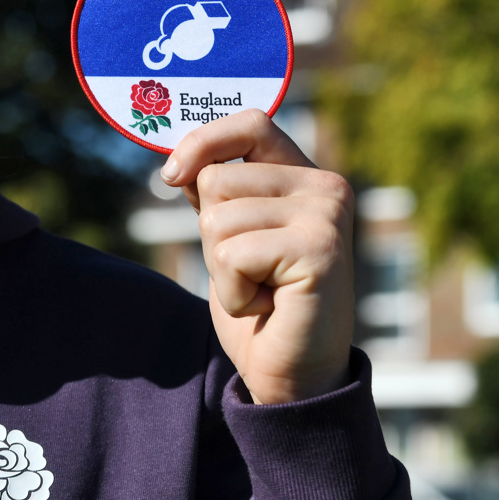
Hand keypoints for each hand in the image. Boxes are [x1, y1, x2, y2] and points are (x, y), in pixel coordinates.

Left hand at [162, 110, 354, 404]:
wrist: (294, 376)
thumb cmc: (263, 306)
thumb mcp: (233, 238)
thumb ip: (218, 196)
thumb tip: (179, 161)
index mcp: (307, 177)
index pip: (251, 124)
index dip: (204, 142)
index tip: (171, 177)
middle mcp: (326, 187)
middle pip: (216, 180)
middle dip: (211, 235)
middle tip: (252, 273)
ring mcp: (327, 218)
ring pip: (217, 219)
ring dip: (222, 269)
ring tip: (262, 290)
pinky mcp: (319, 252)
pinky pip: (233, 255)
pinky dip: (235, 293)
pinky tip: (269, 308)